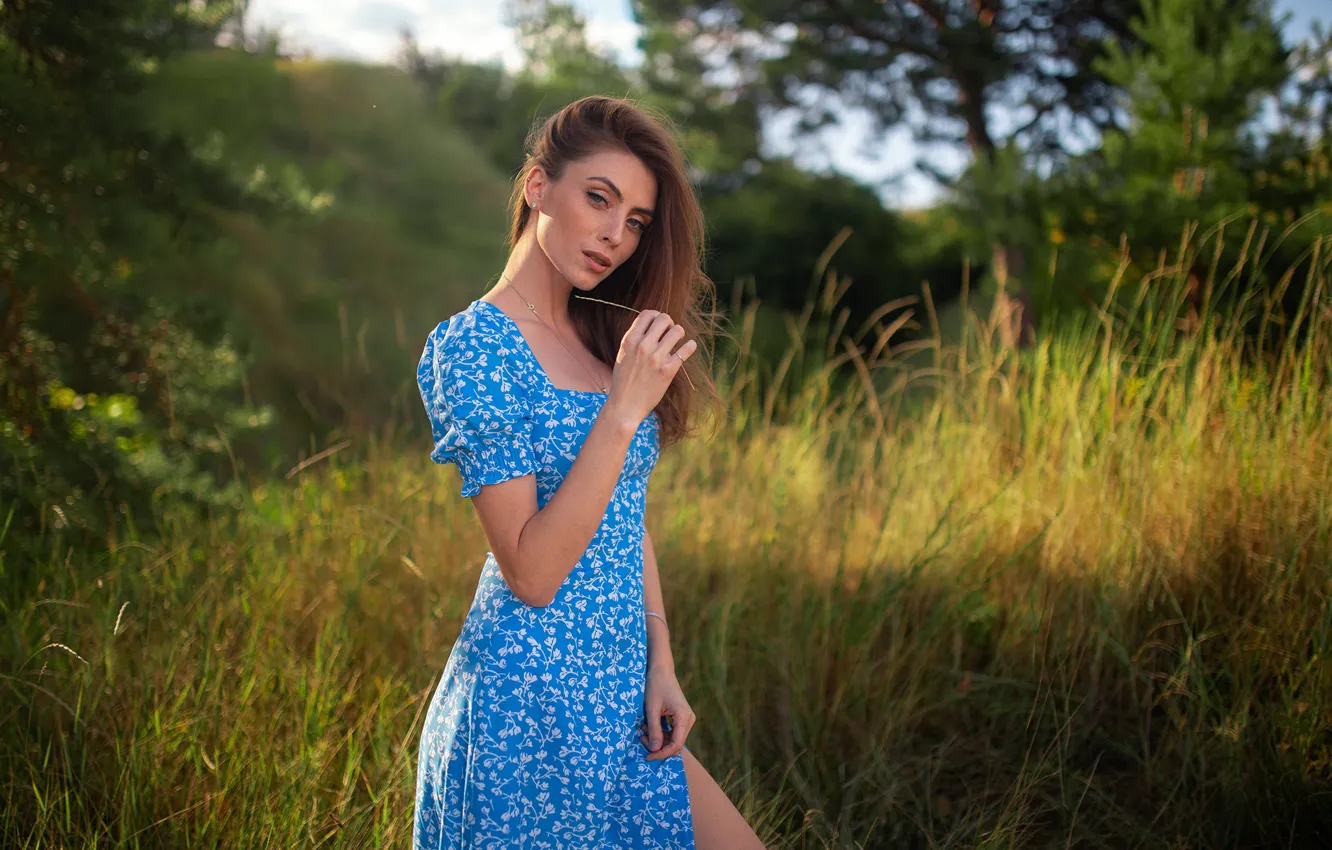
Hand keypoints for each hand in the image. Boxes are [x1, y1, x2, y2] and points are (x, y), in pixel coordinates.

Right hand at [606, 309, 696, 425]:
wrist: (625, 406)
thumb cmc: (622, 382)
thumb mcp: (622, 355)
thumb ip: (633, 339)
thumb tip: (648, 325)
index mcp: (629, 340)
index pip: (647, 314)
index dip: (656, 316)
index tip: (659, 324)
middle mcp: (642, 346)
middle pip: (664, 319)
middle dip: (669, 323)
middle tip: (669, 333)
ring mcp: (656, 358)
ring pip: (677, 330)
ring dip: (679, 333)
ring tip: (677, 341)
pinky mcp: (668, 370)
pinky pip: (686, 349)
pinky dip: (690, 346)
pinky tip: (689, 347)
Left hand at [640, 665, 694, 760]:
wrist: (661, 671)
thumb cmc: (656, 686)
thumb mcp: (652, 709)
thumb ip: (654, 730)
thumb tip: (654, 750)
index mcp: (684, 718)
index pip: (676, 744)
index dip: (662, 753)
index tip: (648, 756)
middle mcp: (689, 720)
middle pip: (675, 744)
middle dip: (658, 746)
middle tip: (642, 738)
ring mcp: (686, 719)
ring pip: (673, 739)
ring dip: (658, 739)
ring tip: (643, 729)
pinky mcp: (681, 718)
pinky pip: (672, 732)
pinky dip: (660, 733)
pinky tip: (649, 726)